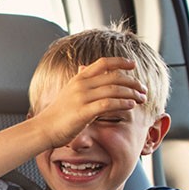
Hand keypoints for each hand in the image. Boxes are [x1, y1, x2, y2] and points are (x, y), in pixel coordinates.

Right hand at [31, 57, 146, 147]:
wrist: (44, 128)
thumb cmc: (59, 113)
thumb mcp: (70, 92)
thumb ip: (82, 82)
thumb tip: (86, 69)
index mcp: (79, 78)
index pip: (103, 62)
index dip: (120, 61)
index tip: (133, 64)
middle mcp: (81, 85)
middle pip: (114, 77)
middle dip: (132, 82)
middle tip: (143, 89)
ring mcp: (81, 98)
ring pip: (114, 90)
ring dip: (131, 93)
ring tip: (142, 98)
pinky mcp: (83, 112)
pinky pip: (108, 104)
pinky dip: (122, 103)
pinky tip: (131, 105)